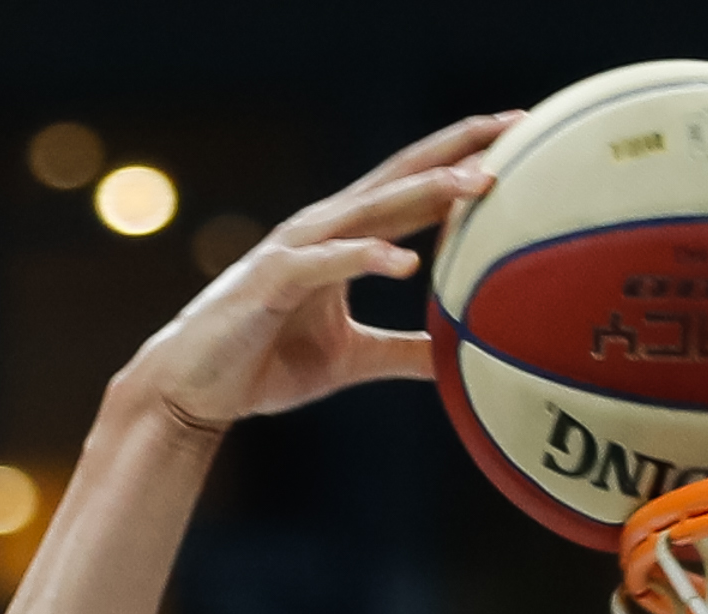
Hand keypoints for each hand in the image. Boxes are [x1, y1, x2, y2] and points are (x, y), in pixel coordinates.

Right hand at [119, 112, 520, 430]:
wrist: (191, 391)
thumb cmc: (263, 368)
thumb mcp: (351, 360)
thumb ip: (403, 351)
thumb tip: (459, 360)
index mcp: (342, 239)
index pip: (411, 188)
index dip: (461, 160)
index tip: (517, 139)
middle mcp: (322, 230)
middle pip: (400, 176)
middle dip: (457, 149)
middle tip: (515, 126)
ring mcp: (294, 250)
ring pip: (370, 209)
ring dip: (424, 193)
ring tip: (478, 184)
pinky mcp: (270, 282)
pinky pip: (326, 264)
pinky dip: (365, 257)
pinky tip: (405, 261)